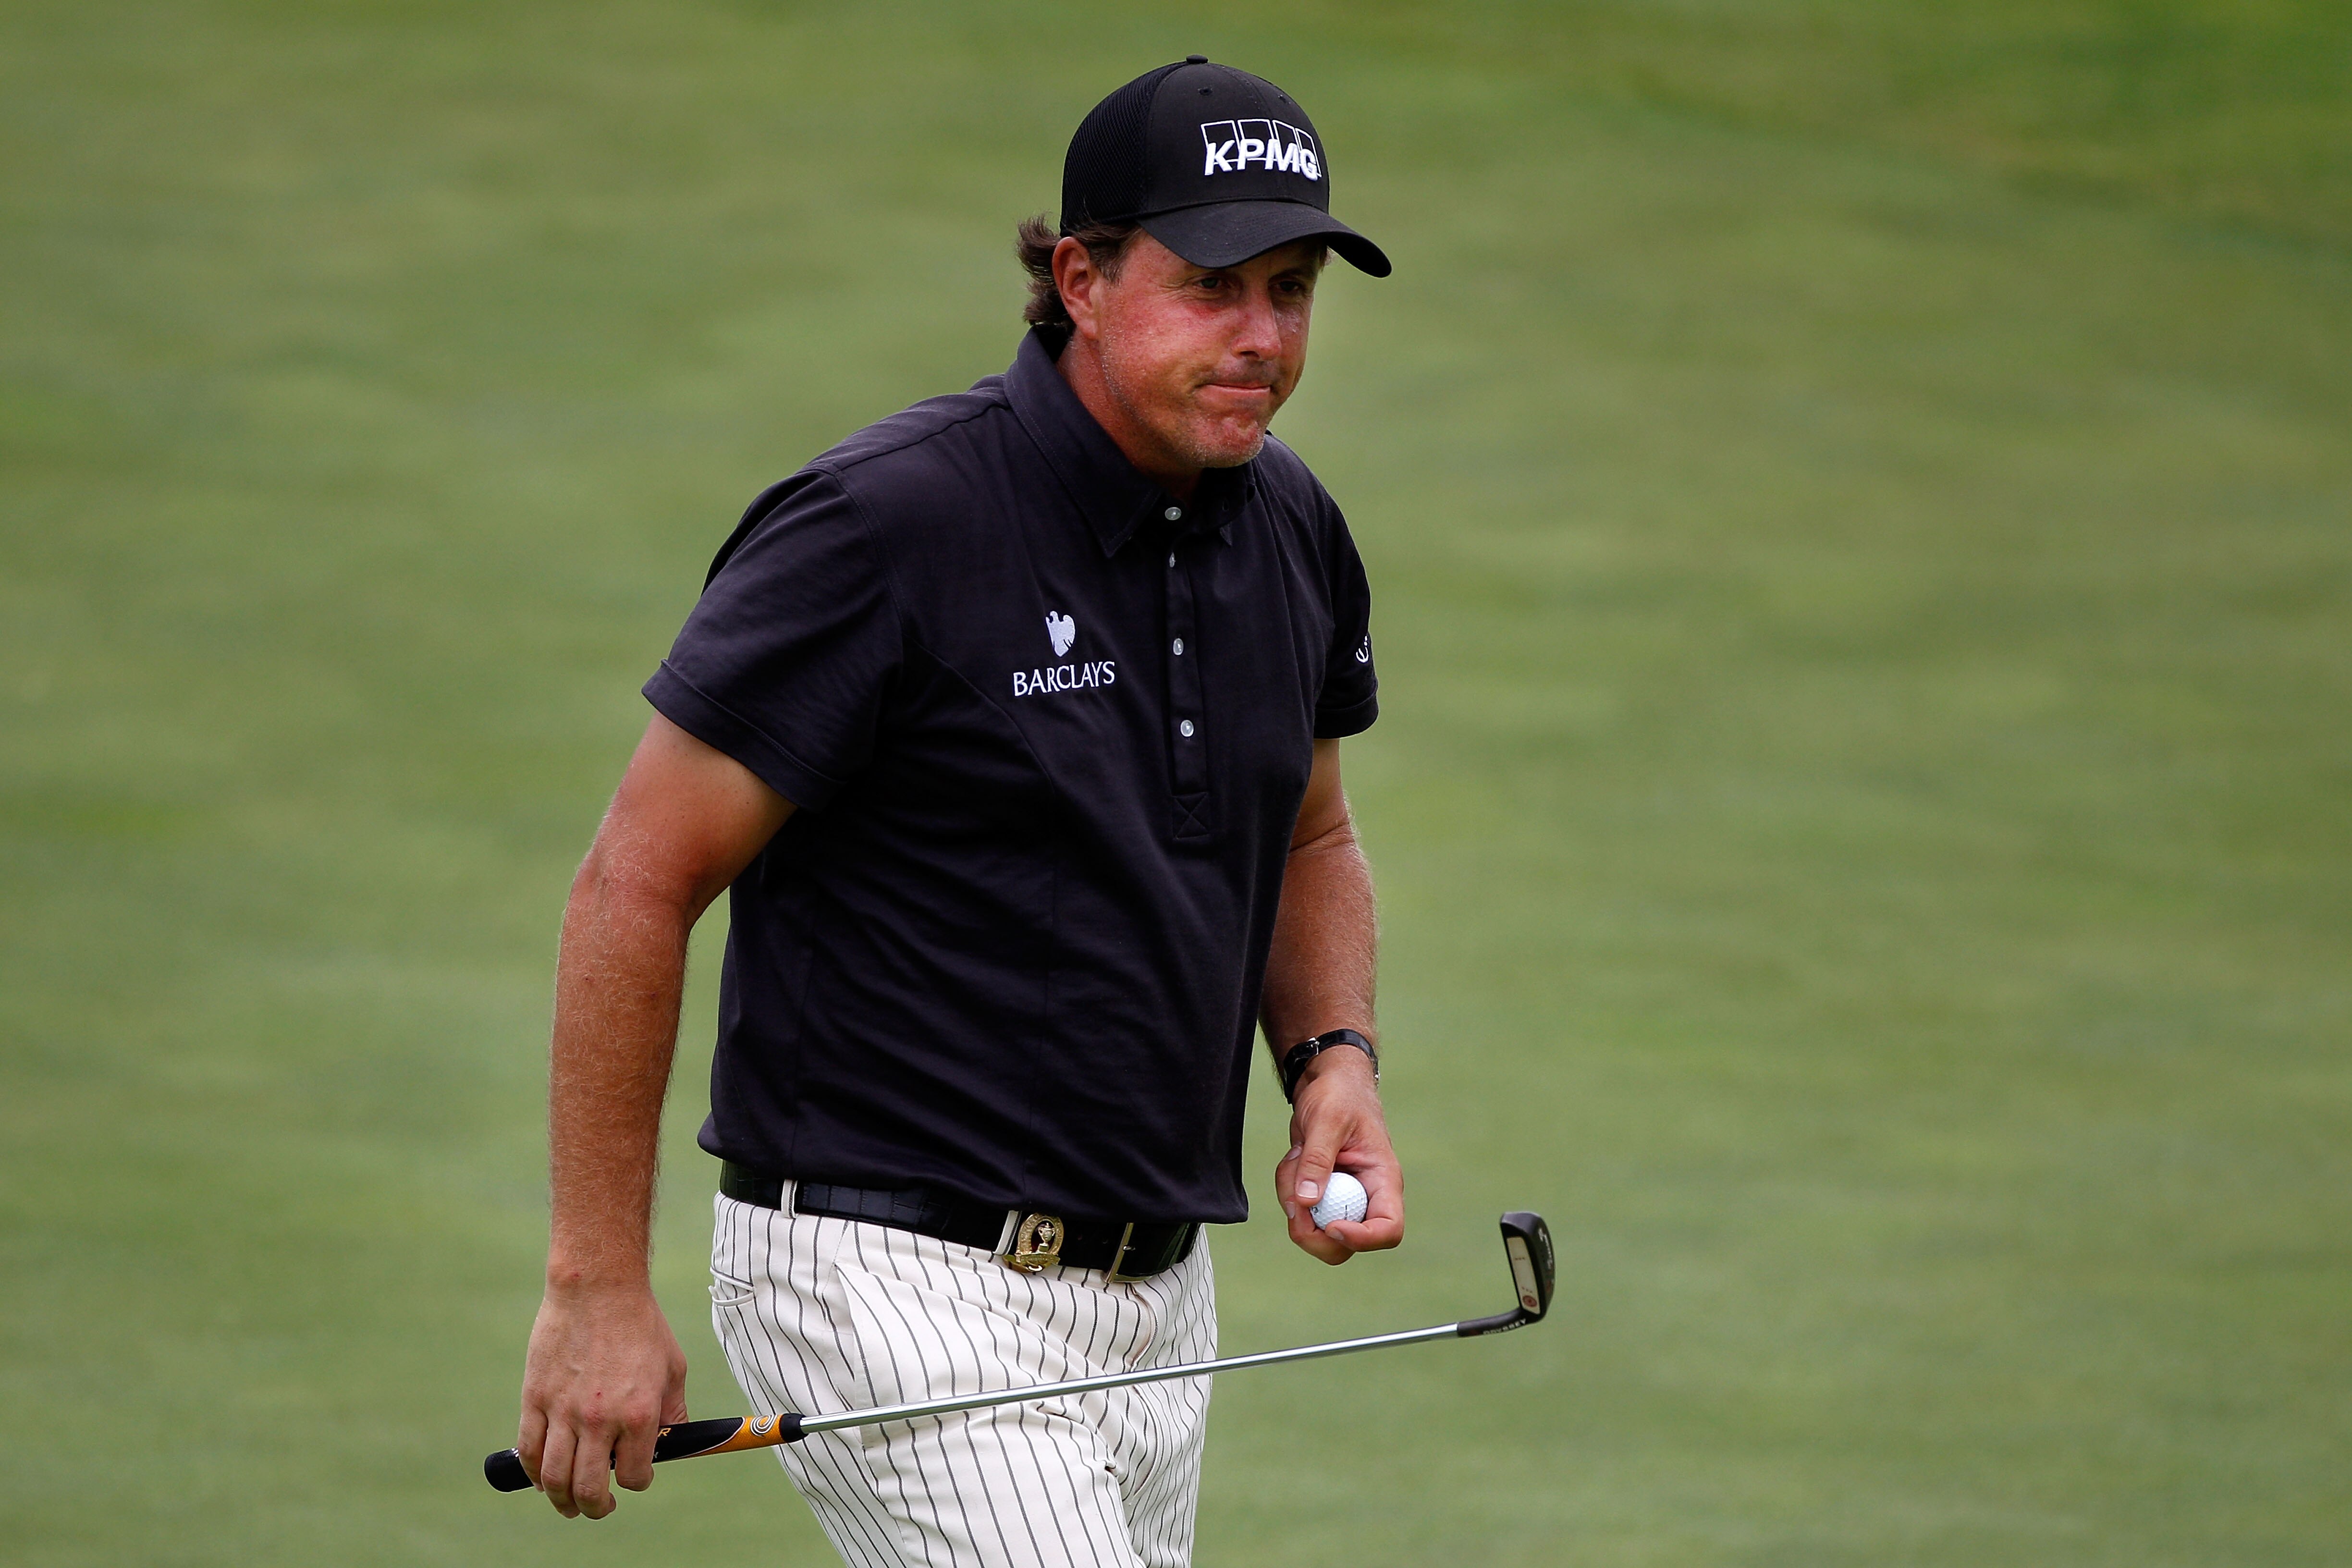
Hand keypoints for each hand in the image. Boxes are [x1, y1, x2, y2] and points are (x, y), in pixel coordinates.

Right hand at [516, 1280, 688, 1518]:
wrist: (598, 1287)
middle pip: (589, 1488)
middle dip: (595, 1507)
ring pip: (554, 1478)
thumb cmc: (641, 1324)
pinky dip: (533, 1473)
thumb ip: (673, 1410)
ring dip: (560, 1500)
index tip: (637, 1476)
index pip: (635, 1476)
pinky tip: (543, 1477)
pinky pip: (528, 1451)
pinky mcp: (535, 1398)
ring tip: (569, 1504)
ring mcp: (563, 1410)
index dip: (637, 1482)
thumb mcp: (672, 1367)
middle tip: (599, 1507)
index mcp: (639, 1414)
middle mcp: (599, 1419)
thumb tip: (675, 1441)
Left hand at [1276, 1048, 1403, 1263]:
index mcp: (1382, 1180)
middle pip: (1346, 1245)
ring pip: (1315, 1229)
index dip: (1361, 1239)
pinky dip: (1286, 1188)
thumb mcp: (1328, 1119)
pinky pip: (1298, 1210)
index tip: (1331, 1226)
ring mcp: (1341, 1198)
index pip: (1388, 1229)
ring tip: (1295, 1157)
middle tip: (1293, 1207)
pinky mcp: (1319, 1194)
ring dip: (1293, 1200)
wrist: (1326, 1081)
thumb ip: (1317, 1160)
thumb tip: (1306, 1203)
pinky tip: (1294, 1156)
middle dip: (1313, 1234)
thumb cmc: (1339, 1093)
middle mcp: (1366, 1196)